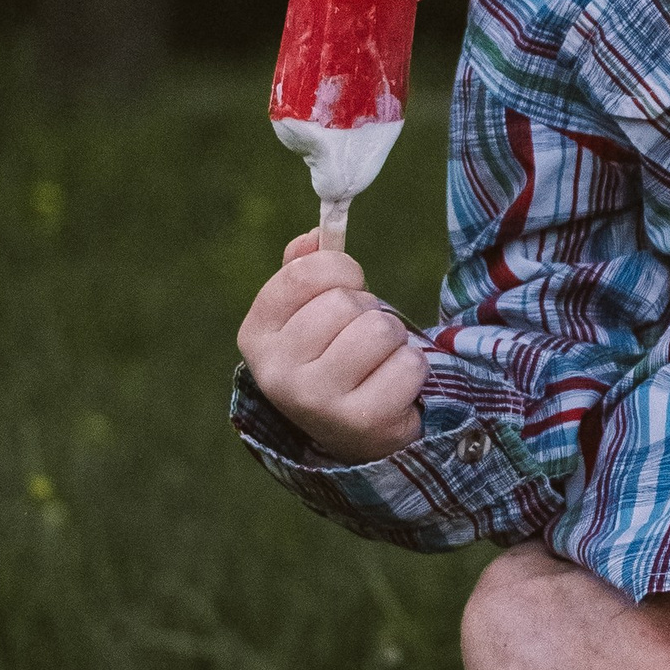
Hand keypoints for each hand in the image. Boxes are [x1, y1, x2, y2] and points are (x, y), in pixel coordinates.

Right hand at [236, 231, 423, 462]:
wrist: (352, 434)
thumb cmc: (331, 358)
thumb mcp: (306, 315)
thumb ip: (305, 270)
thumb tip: (316, 235)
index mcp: (256, 336)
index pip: (305, 273)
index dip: (340, 270)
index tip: (349, 284)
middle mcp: (277, 372)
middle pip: (345, 302)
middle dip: (368, 310)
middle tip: (362, 336)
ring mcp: (316, 401)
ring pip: (380, 329)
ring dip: (393, 339)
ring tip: (378, 360)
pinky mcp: (362, 422)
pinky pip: (408, 365)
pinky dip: (412, 369)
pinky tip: (393, 386)